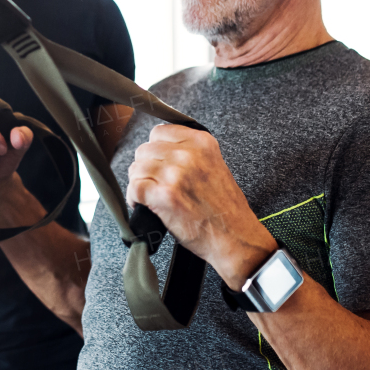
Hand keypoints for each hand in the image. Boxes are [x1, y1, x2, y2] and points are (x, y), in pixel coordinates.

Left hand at [127, 124, 275, 287]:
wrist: (236, 237)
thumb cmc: (225, 208)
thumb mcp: (215, 165)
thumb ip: (191, 153)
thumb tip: (160, 151)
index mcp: (202, 142)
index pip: (160, 132)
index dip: (154, 149)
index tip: (157, 162)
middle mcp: (188, 154)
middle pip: (145, 149)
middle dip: (145, 167)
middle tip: (153, 183)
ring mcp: (175, 173)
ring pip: (137, 168)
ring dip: (138, 183)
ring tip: (148, 195)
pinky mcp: (165, 195)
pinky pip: (134, 188)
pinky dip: (134, 198)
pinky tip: (143, 205)